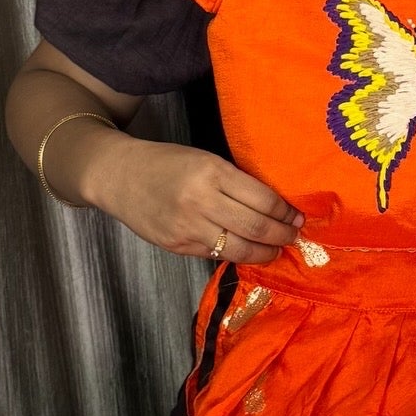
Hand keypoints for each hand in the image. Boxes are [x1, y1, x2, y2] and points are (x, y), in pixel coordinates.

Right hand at [85, 132, 301, 264]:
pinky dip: (238, 255)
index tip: (296, 216)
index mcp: (211, 171)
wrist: (118, 176)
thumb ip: (234, 183)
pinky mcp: (178, 246)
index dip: (286, 212)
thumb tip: (274, 207)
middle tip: (294, 235)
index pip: (263, 200)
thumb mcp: (203, 160)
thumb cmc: (165, 163)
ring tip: (276, 249)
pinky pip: (218, 255)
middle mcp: (201, 200)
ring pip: (241, 249)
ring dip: (266, 252)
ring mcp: (188, 227)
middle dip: (282, 235)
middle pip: (257, 227)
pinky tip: (248, 251)